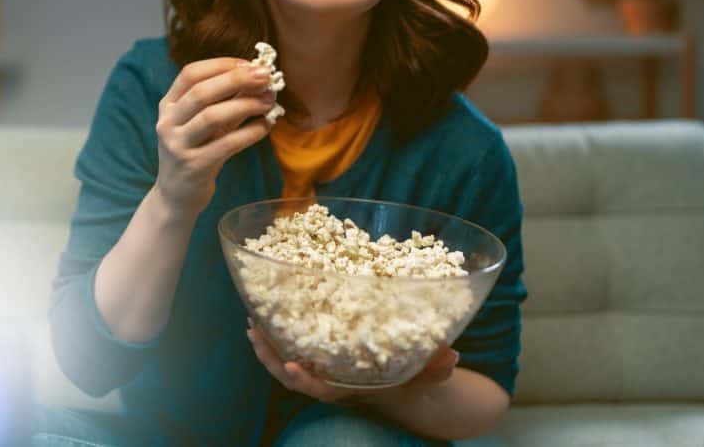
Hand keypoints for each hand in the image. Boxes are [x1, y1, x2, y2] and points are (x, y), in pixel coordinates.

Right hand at [154, 58, 276, 215]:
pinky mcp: (193, 167)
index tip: (249, 64)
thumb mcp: (206, 124)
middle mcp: (167, 122)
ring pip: (212, 116)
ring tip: (268, 102)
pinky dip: (249, 132)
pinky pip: (226, 144)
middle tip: (265, 76)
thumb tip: (258, 77)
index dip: (221, 65)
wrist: (177, 196)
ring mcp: (177, 145)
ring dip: (245, 105)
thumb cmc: (196, 152)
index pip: (190, 74)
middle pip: (201, 92)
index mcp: (168, 105)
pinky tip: (265, 126)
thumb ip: (227, 100)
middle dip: (237, 80)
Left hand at [246, 322, 458, 403]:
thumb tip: (452, 354)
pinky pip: (293, 349)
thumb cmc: (416, 377)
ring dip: (267, 345)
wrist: (410, 385)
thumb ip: (438, 366)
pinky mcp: (321, 356)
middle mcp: (333, 381)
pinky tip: (269, 315)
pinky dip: (278, 336)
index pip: (322, 388)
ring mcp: (324, 370)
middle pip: (292, 376)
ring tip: (252, 322)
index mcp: (353, 386)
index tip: (288, 364)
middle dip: (269, 357)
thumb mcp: (429, 372)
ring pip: (286, 363)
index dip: (304, 379)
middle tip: (254, 331)